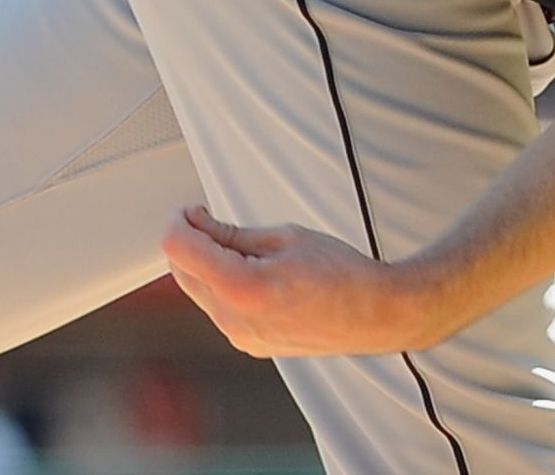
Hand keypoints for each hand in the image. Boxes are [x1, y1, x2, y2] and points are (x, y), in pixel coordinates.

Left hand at [161, 205, 442, 357]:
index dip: (180, 221)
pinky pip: (220, 310)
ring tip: (243, 247)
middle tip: (213, 220)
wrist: (374, 314)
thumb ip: (233, 234)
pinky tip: (253, 273)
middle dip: (191, 242)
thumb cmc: (342, 273)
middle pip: (182, 273)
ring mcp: (240, 337)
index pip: (179, 249)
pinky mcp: (250, 344)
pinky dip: (224, 286)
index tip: (192, 210)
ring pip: (199, 292)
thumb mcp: (287, 237)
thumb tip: (198, 224)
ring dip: (207, 265)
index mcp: (241, 288)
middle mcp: (233, 320)